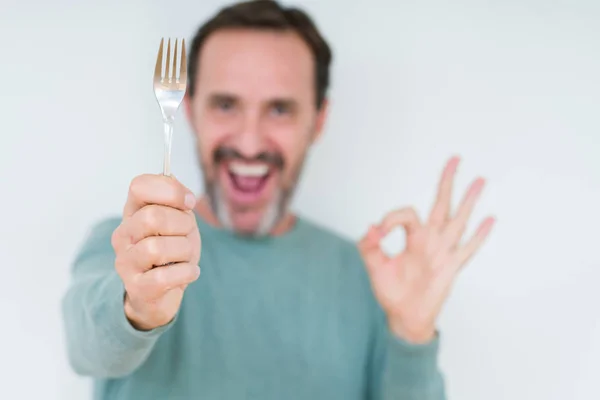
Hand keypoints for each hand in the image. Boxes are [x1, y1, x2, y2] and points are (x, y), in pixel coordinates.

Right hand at [111, 174, 201, 330]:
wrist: (160, 293)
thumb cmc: (171, 251)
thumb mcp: (178, 220)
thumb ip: (175, 200)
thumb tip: (178, 187)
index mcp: (133, 211)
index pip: (139, 186)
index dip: (170, 190)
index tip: (189, 203)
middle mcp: (123, 234)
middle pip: (153, 217)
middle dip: (182, 225)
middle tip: (187, 235)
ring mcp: (126, 262)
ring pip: (158, 248)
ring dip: (185, 251)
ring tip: (185, 257)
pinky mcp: (137, 287)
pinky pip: (165, 277)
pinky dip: (186, 273)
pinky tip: (189, 272)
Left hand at [358, 157, 494, 342]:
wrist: (404, 316)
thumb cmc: (392, 291)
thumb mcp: (375, 267)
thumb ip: (369, 247)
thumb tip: (371, 228)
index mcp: (413, 237)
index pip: (407, 215)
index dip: (390, 219)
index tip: (379, 232)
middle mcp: (431, 240)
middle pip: (441, 205)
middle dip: (447, 182)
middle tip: (454, 159)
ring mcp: (444, 252)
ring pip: (458, 221)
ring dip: (469, 201)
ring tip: (480, 180)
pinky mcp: (452, 268)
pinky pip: (468, 249)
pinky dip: (479, 235)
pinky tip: (489, 219)